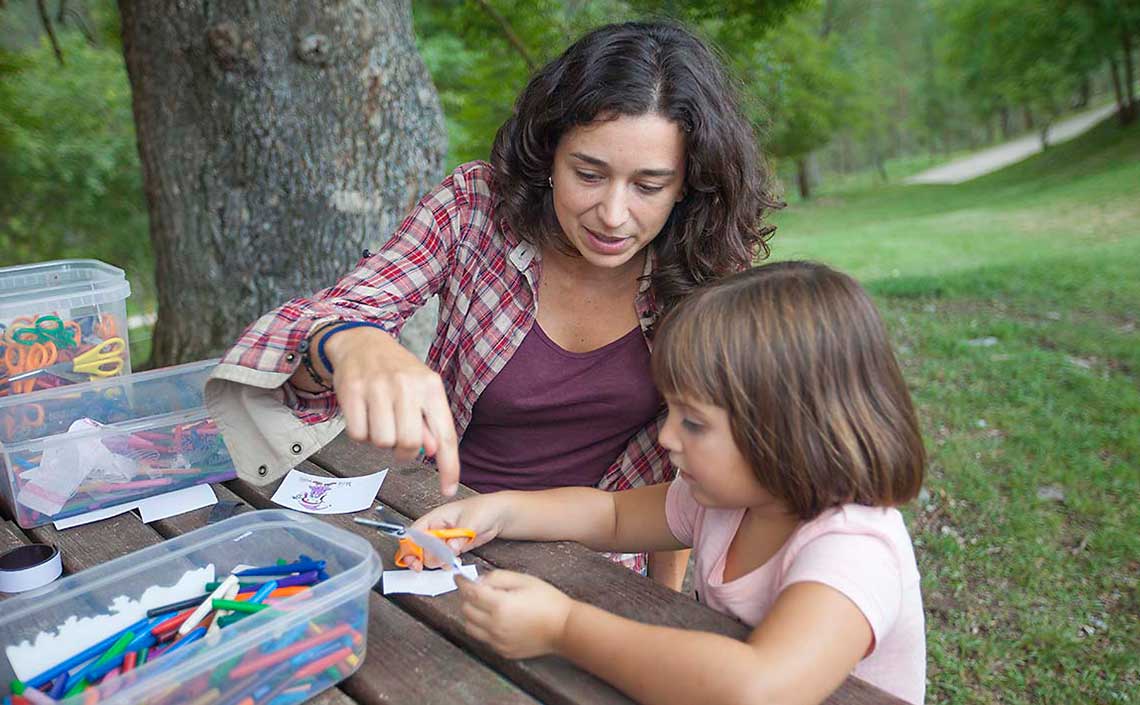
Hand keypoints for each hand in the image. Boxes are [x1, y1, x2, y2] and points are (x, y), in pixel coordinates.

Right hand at [321, 325, 458, 495]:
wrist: (362, 343)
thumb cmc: (397, 372)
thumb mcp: (422, 392)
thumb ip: (429, 422)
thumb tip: (432, 451)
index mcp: (431, 387)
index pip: (445, 435)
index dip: (449, 466)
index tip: (448, 489)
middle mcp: (406, 385)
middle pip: (409, 443)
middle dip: (403, 451)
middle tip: (398, 439)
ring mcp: (377, 386)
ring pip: (382, 442)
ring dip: (380, 441)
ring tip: (380, 421)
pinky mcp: (351, 390)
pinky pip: (357, 435)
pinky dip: (361, 435)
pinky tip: (365, 416)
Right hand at [404, 495, 510, 569]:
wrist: (498, 515)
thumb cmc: (484, 509)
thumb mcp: (471, 521)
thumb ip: (459, 536)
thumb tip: (450, 548)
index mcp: (435, 518)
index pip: (415, 533)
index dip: (410, 547)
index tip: (414, 560)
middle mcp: (436, 529)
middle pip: (419, 548)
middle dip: (426, 557)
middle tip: (438, 561)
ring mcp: (443, 540)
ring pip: (430, 556)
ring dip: (438, 562)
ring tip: (451, 559)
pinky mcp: (451, 548)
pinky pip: (442, 560)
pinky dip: (446, 564)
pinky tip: (456, 561)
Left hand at [455, 570, 573, 658]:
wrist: (564, 628)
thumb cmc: (547, 600)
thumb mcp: (524, 580)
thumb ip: (498, 577)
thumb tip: (479, 581)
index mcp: (500, 605)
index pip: (470, 592)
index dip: (462, 582)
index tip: (459, 577)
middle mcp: (495, 625)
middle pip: (466, 609)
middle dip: (468, 597)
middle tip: (478, 590)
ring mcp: (498, 641)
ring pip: (470, 626)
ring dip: (472, 614)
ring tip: (486, 606)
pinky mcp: (502, 650)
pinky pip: (483, 638)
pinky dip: (483, 627)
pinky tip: (496, 620)